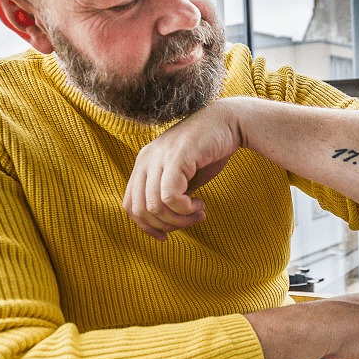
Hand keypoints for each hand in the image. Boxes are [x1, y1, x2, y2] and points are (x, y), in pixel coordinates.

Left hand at [123, 100, 242, 239]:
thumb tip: (162, 223)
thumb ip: (168, 195)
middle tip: (190, 222)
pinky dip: (184, 209)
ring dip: (179, 219)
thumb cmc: (208, 151)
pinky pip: (169, 197)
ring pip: (154, 207)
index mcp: (143, 164)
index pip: (130, 205)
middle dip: (165, 226)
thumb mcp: (182, 178)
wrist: (229, 122)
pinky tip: (200, 204)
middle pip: (140, 210)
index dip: (146, 226)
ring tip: (198, 213)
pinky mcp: (175, 158)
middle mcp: (145, 159)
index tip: (167, 236)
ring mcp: (158, 157)